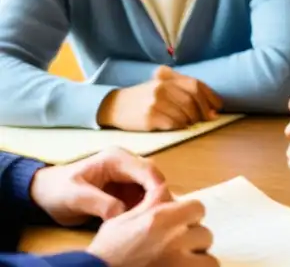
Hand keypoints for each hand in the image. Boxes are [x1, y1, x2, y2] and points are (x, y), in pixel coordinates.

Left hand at [30, 146, 169, 226]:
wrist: (44, 192)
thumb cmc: (57, 190)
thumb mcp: (76, 197)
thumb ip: (101, 203)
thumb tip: (123, 213)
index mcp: (116, 158)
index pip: (147, 170)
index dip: (156, 189)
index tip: (157, 210)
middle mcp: (126, 162)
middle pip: (153, 177)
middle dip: (156, 196)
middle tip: (153, 218)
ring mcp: (126, 173)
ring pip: (150, 186)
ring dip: (150, 202)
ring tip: (145, 220)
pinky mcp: (124, 186)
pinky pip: (141, 195)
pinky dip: (142, 206)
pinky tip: (137, 218)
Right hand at [87, 195, 216, 266]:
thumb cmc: (105, 254)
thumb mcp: (121, 222)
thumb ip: (149, 205)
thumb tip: (167, 189)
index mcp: (161, 220)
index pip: (198, 208)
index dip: (190, 216)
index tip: (181, 225)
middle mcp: (175, 240)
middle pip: (204, 234)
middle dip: (192, 242)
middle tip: (176, 250)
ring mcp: (180, 264)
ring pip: (209, 260)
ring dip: (197, 262)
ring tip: (180, 264)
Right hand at [97, 66, 222, 130]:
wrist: (113, 106)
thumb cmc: (143, 97)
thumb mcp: (160, 85)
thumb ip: (183, 90)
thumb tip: (211, 108)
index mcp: (166, 77)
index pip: (196, 84)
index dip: (210, 96)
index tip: (218, 107)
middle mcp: (161, 87)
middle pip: (192, 100)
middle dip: (203, 111)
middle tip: (207, 119)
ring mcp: (155, 102)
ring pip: (185, 113)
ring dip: (191, 121)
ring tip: (190, 123)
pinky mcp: (149, 117)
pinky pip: (173, 124)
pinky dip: (180, 126)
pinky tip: (177, 126)